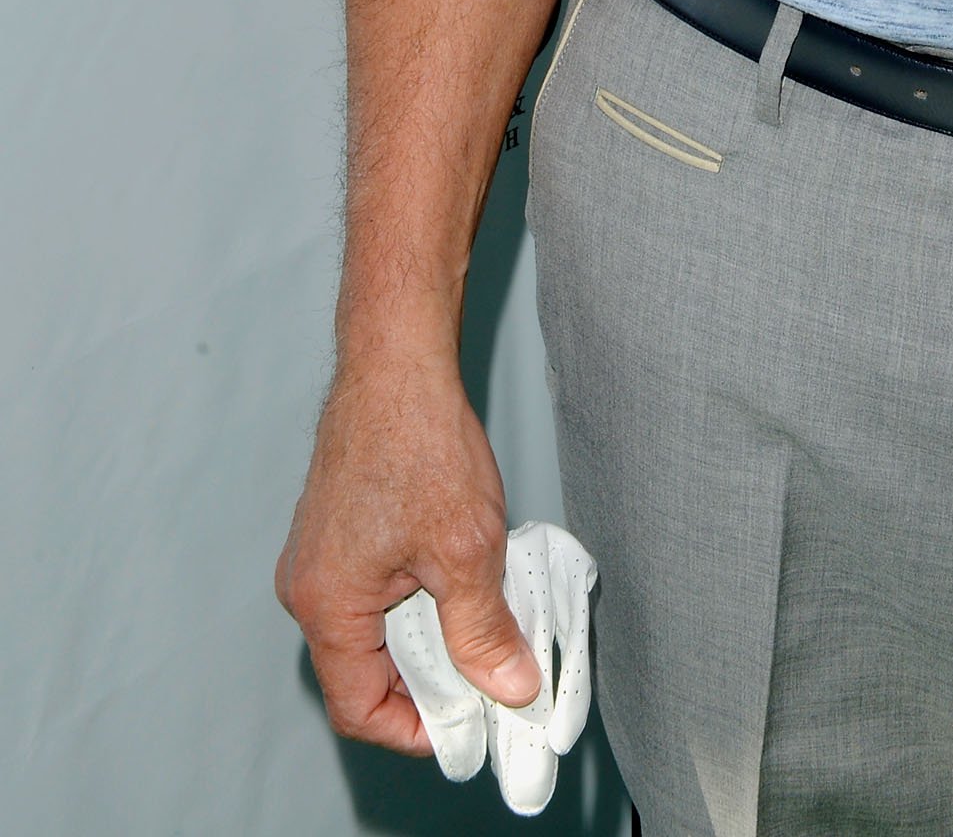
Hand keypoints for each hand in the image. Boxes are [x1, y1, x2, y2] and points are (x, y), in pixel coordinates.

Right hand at [277, 347, 540, 753]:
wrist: (397, 359)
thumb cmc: (419, 442)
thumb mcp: (467, 552)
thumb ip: (484, 632)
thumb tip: (510, 689)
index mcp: (327, 606)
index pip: (359, 709)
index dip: (418, 728)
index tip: (472, 721)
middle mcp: (308, 587)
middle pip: (365, 672)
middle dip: (432, 679)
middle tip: (491, 673)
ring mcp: (318, 556)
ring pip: (374, 628)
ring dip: (429, 632)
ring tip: (485, 616)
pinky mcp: (337, 528)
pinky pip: (374, 589)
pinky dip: (418, 596)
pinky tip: (462, 573)